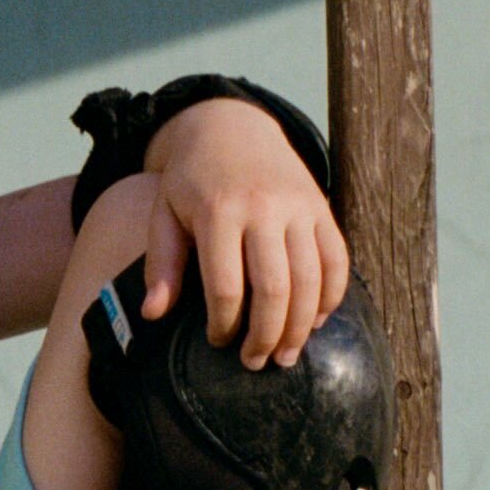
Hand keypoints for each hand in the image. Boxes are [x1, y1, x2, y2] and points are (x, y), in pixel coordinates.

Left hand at [137, 100, 349, 366]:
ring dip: (301, 327)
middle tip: (255, 363)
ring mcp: (299, 207)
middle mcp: (263, 208)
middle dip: (266, 336)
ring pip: (310, 280)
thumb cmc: (192, 180)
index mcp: (218, 211)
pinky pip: (337, 260)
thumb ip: (161, 264)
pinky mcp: (321, 208)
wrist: (232, 127)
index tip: (217, 341)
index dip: (224, 325)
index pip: (226, 287)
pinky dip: (331, 297)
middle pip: (274, 289)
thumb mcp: (164, 213)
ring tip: (286, 356)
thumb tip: (152, 314)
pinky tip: (316, 322)